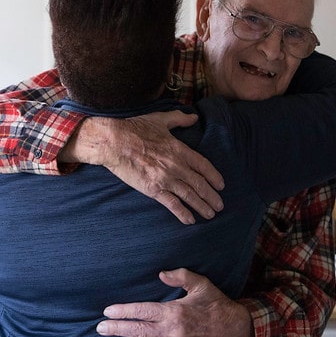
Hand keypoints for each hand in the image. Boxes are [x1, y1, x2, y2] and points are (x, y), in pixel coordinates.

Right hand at [62, 111, 224, 223]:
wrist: (114, 142)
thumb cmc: (135, 128)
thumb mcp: (160, 119)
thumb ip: (179, 118)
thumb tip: (194, 116)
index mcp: (179, 149)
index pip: (203, 165)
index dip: (214, 176)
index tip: (221, 185)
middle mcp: (176, 166)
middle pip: (200, 184)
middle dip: (212, 196)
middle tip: (220, 205)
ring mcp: (165, 179)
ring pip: (190, 196)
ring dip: (202, 206)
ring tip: (211, 215)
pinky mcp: (153, 189)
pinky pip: (172, 204)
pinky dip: (183, 213)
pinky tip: (190, 220)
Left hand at [96, 269, 251, 336]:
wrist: (234, 328)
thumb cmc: (215, 303)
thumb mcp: (201, 284)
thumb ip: (180, 276)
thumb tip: (160, 273)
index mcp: (175, 312)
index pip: (143, 311)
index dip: (124, 311)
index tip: (108, 311)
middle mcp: (173, 331)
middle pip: (139, 331)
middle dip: (118, 329)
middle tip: (100, 329)